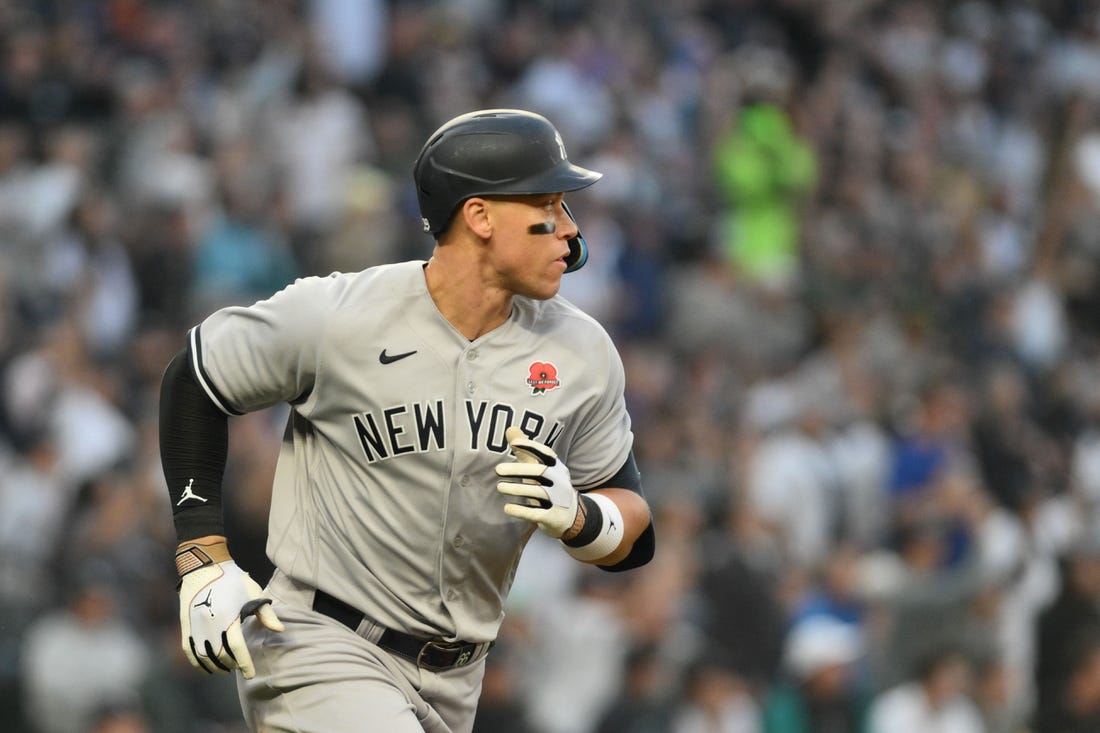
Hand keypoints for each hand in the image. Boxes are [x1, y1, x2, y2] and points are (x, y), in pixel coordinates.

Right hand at [176, 541, 283, 678]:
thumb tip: (280, 630)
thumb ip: (266, 613)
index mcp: (228, 616)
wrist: (203, 566)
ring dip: (216, 666)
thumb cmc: (232, 579)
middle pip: (221, 654)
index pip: (237, 648)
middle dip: (232, 664)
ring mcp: (195, 626)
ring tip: (226, 669)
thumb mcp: (253, 591)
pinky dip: (198, 663)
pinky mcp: (185, 625)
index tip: (251, 675)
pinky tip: (207, 668)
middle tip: (240, 667)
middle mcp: (210, 624)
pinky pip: (189, 651)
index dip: (245, 664)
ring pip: (204, 656)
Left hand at [495, 426, 579, 537]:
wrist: (571, 517)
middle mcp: (560, 482)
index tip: (514, 444)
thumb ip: (525, 452)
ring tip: (500, 487)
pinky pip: (536, 513)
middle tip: (497, 470)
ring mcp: (558, 500)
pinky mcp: (553, 517)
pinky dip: (521, 511)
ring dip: (517, 489)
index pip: (547, 454)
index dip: (532, 447)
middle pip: (541, 472)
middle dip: (518, 470)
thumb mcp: (541, 469)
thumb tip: (510, 429)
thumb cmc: (550, 488)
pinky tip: (507, 508)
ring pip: (538, 492)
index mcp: (557, 468)